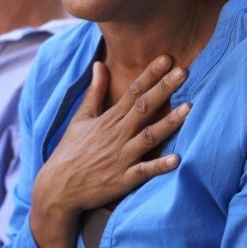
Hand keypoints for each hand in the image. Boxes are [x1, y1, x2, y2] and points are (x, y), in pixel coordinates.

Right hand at [30, 55, 189, 247]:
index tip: (167, 59)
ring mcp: (121, 157)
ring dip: (169, 123)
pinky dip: (159, 166)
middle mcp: (117, 134)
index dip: (150, 74)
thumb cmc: (70, 150)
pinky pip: (144, 172)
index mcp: (109, 118)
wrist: (58, 188)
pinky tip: (177, 159)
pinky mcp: (123, 180)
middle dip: (164, 89)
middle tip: (184, 72)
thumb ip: (95, 91)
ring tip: (189, 109)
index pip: (133, 91)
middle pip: (144, 107)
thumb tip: (99, 64)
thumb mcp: (81, 117)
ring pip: (149, 136)